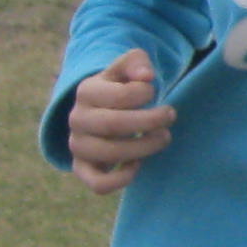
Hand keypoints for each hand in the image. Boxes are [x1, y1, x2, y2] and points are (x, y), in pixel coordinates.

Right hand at [67, 49, 172, 193]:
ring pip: (109, 153)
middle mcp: (77, 119)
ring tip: (163, 137)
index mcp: (86, 91)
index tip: (155, 93)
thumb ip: (137, 62)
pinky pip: (98, 184)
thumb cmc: (121, 88)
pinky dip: (121, 178)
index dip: (145, 94)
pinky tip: (138, 164)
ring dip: (144, 148)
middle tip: (170, 117)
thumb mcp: (127, 68)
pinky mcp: (82, 168)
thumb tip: (146, 76)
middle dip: (151, 121)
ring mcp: (78, 145)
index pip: (121, 95)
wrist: (101, 110)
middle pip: (114, 125)